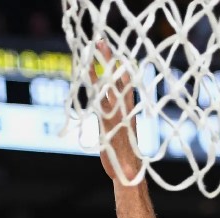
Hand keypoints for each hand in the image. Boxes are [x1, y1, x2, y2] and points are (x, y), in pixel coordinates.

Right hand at [92, 41, 140, 184]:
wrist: (128, 172)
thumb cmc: (127, 168)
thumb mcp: (124, 162)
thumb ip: (122, 158)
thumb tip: (124, 162)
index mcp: (124, 119)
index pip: (119, 92)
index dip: (116, 76)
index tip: (113, 59)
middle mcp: (120, 112)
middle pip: (112, 81)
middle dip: (107, 61)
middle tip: (100, 42)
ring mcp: (114, 113)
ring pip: (106, 85)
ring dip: (100, 68)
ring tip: (94, 49)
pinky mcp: (107, 118)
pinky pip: (100, 96)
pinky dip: (95, 83)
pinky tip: (90, 72)